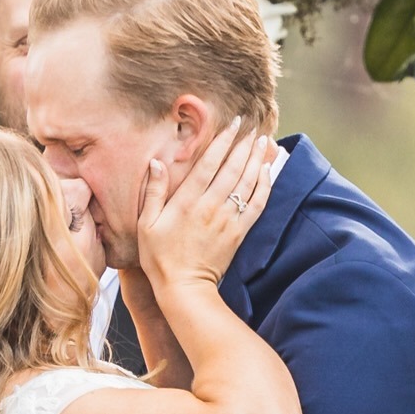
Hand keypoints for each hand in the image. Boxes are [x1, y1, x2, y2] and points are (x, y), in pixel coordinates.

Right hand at [134, 119, 276, 306]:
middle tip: (252, 127)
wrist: (184, 289)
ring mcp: (228, 219)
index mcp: (187, 201)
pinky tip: (267, 171)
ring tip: (263, 142)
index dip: (222, 141)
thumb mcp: (146, 224)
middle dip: (244, 145)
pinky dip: (264, 185)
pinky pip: (257, 204)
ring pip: (247, 183)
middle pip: (233, 168)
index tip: (232, 124)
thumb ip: (153, 191)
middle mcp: (210, 206)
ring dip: (257, 160)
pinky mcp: (239, 233)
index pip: (209, 163)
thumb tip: (156, 162)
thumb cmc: (159, 257)